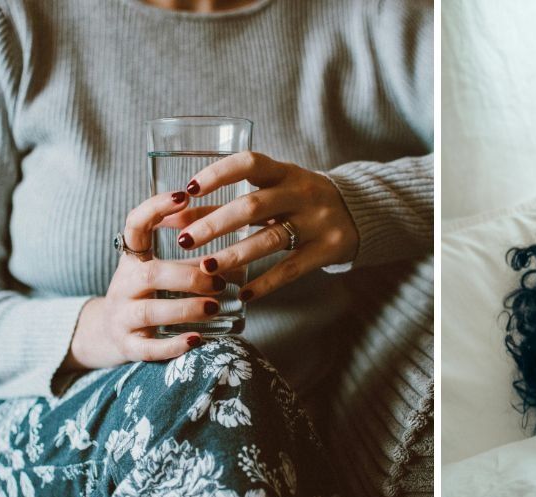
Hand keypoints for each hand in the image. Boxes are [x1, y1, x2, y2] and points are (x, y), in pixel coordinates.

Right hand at [61, 191, 227, 370]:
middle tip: (219, 280)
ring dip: (185, 308)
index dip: (155, 208)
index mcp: (133, 260)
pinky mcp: (128, 347)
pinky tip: (196, 340)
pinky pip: (148, 348)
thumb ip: (195, 260)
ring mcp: (122, 317)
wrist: (108, 334)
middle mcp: (123, 285)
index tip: (183, 195)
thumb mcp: (164, 271)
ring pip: (149, 311)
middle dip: (187, 276)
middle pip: (150, 275)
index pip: (134, 226)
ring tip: (214, 307)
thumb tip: (243, 251)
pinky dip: (173, 345)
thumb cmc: (149, 295)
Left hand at [170, 151, 358, 302]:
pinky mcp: (328, 249)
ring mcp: (318, 222)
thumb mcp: (272, 192)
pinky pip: (292, 268)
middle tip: (184, 240)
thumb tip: (176, 218)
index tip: (189, 190)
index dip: (218, 174)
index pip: (249, 163)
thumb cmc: (300, 200)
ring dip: (234, 255)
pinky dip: (266, 283)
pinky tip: (244, 294)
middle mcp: (303, 193)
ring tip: (206, 268)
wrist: (360, 212)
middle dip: (215, 224)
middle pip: (253, 206)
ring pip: (270, 240)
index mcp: (285, 172)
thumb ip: (227, 202)